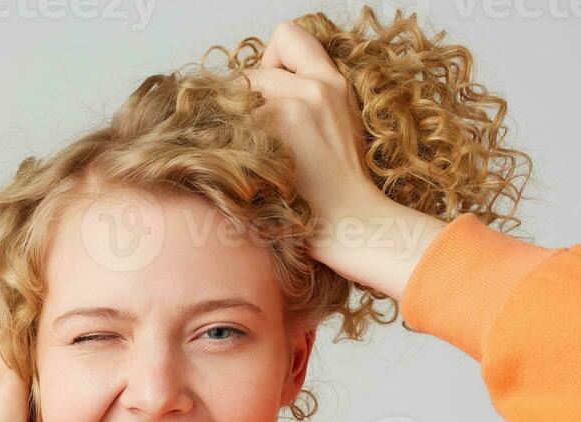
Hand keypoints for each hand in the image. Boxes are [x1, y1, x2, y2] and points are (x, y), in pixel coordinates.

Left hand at [243, 21, 444, 298]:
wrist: (352, 226)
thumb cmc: (338, 188)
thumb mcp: (338, 126)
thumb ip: (308, 97)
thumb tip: (261, 85)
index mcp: (334, 82)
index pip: (287, 36)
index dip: (271, 61)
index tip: (272, 94)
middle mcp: (317, 87)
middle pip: (251, 69)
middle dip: (247, 101)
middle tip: (260, 140)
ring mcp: (294, 108)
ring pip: (235, 96)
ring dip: (236, 126)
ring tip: (257, 158)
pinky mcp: (272, 132)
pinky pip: (228, 125)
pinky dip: (230, 146)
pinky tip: (248, 172)